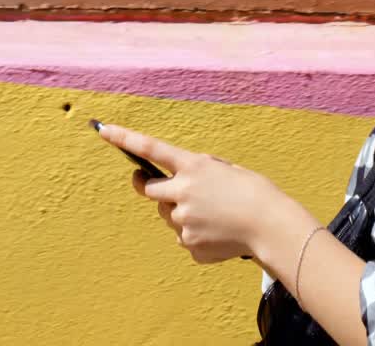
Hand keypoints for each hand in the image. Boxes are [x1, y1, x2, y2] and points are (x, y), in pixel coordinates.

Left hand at [97, 123, 308, 263]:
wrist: (272, 227)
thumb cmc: (254, 193)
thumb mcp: (226, 170)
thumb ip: (197, 173)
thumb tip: (179, 184)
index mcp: (193, 167)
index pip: (150, 148)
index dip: (123, 138)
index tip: (103, 129)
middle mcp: (182, 193)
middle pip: (150, 190)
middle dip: (155, 188)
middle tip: (173, 190)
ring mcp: (183, 221)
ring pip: (169, 216)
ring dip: (183, 212)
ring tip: (214, 215)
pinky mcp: (189, 245)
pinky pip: (185, 237)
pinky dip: (198, 234)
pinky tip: (220, 232)